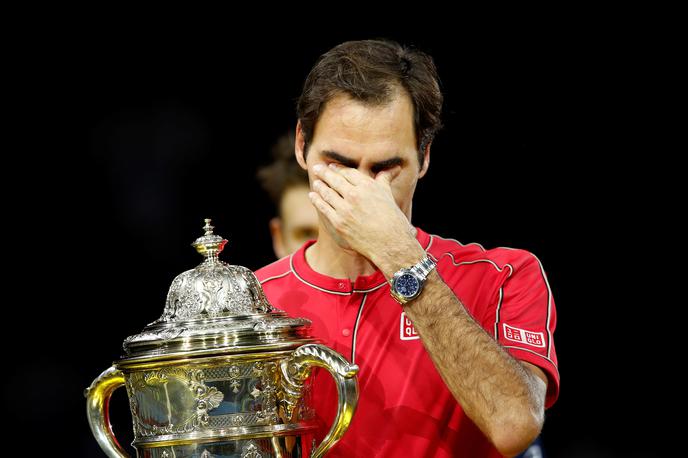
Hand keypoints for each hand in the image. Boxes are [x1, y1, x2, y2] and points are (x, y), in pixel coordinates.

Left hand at [309, 163, 423, 273]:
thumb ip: (385, 179)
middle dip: (324, 173)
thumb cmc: (391, 217)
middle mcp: (354, 195)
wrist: (389, 241)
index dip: (338, 169)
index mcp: (367, 186)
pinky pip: (324, 208)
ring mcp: (345, 209)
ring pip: (327, 193)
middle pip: (335, 180)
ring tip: (316, 182)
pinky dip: (316, 200)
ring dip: (319, 186)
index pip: (348, 173)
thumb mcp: (388, 194)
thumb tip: (395, 167)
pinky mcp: (339, 222)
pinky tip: (312, 196)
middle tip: (317, 168)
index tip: (331, 166)